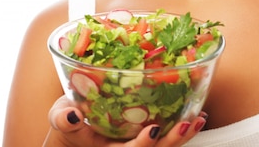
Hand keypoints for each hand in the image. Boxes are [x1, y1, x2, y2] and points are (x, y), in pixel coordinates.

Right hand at [45, 96, 206, 146]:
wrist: (74, 124)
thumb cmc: (69, 120)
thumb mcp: (60, 118)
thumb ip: (63, 118)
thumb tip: (72, 115)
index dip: (142, 145)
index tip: (152, 130)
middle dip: (172, 141)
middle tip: (186, 124)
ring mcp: (139, 142)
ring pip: (166, 146)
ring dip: (183, 135)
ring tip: (198, 119)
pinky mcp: (146, 132)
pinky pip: (167, 135)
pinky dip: (182, 127)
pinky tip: (195, 116)